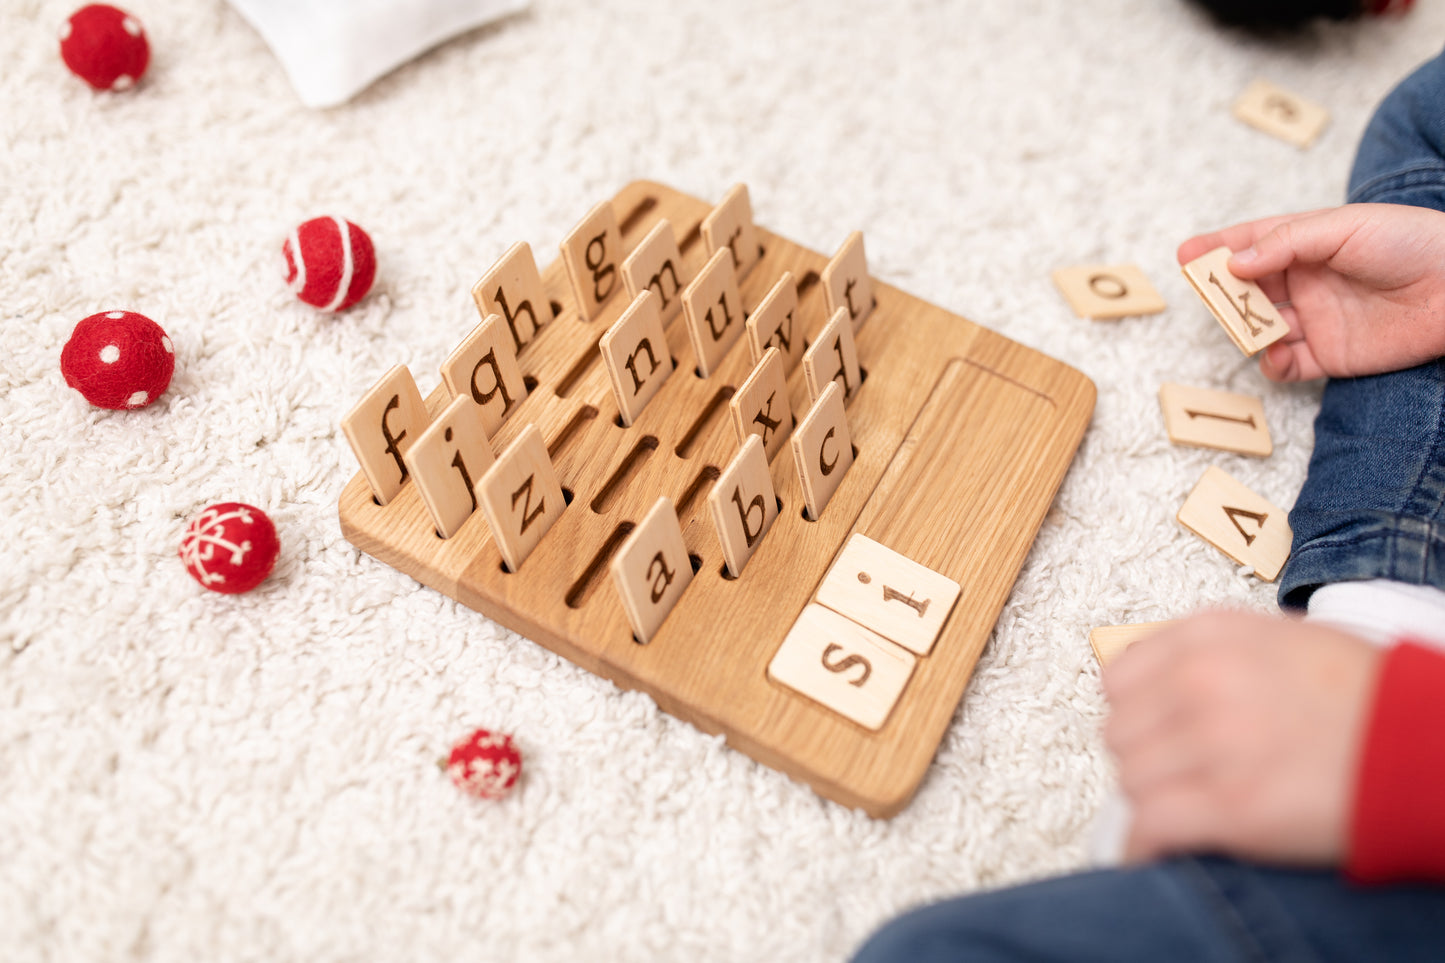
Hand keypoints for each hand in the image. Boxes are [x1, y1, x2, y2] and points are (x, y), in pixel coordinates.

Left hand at [1103, 610, 1382, 865]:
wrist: (1425, 746)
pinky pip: (1150, 827)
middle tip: (1181, 776)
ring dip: (1156, 801)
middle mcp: (1202, 680)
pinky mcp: (1231, 804)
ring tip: (1193, 807)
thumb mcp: (1283, 642)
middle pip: (1121, 732)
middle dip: (1148, 759)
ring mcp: (1214, 741)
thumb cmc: (1369, 699)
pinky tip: (1159, 849)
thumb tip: (1162, 687)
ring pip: (1132, 781)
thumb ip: (1214, 655)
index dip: (1138, 714)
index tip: (1155, 734)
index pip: (1120, 678)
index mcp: (1210, 636)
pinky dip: (1147, 845)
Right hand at [1177, 203, 1444, 380]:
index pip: (1254, 243)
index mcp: (1309, 243)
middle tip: (1211, 295)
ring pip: (1261, 328)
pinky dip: (1273, 364)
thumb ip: (1284, 244)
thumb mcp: (1343, 227)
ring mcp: (1317, 319)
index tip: (1185, 254)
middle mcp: (1308, 281)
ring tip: (1247, 327)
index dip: (1218, 248)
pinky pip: (1288, 365)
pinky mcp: (1331, 355)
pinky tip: (1276, 355)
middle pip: (1249, 289)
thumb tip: (1234, 263)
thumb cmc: (1411, 243)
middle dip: (1224, 292)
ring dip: (1246, 329)